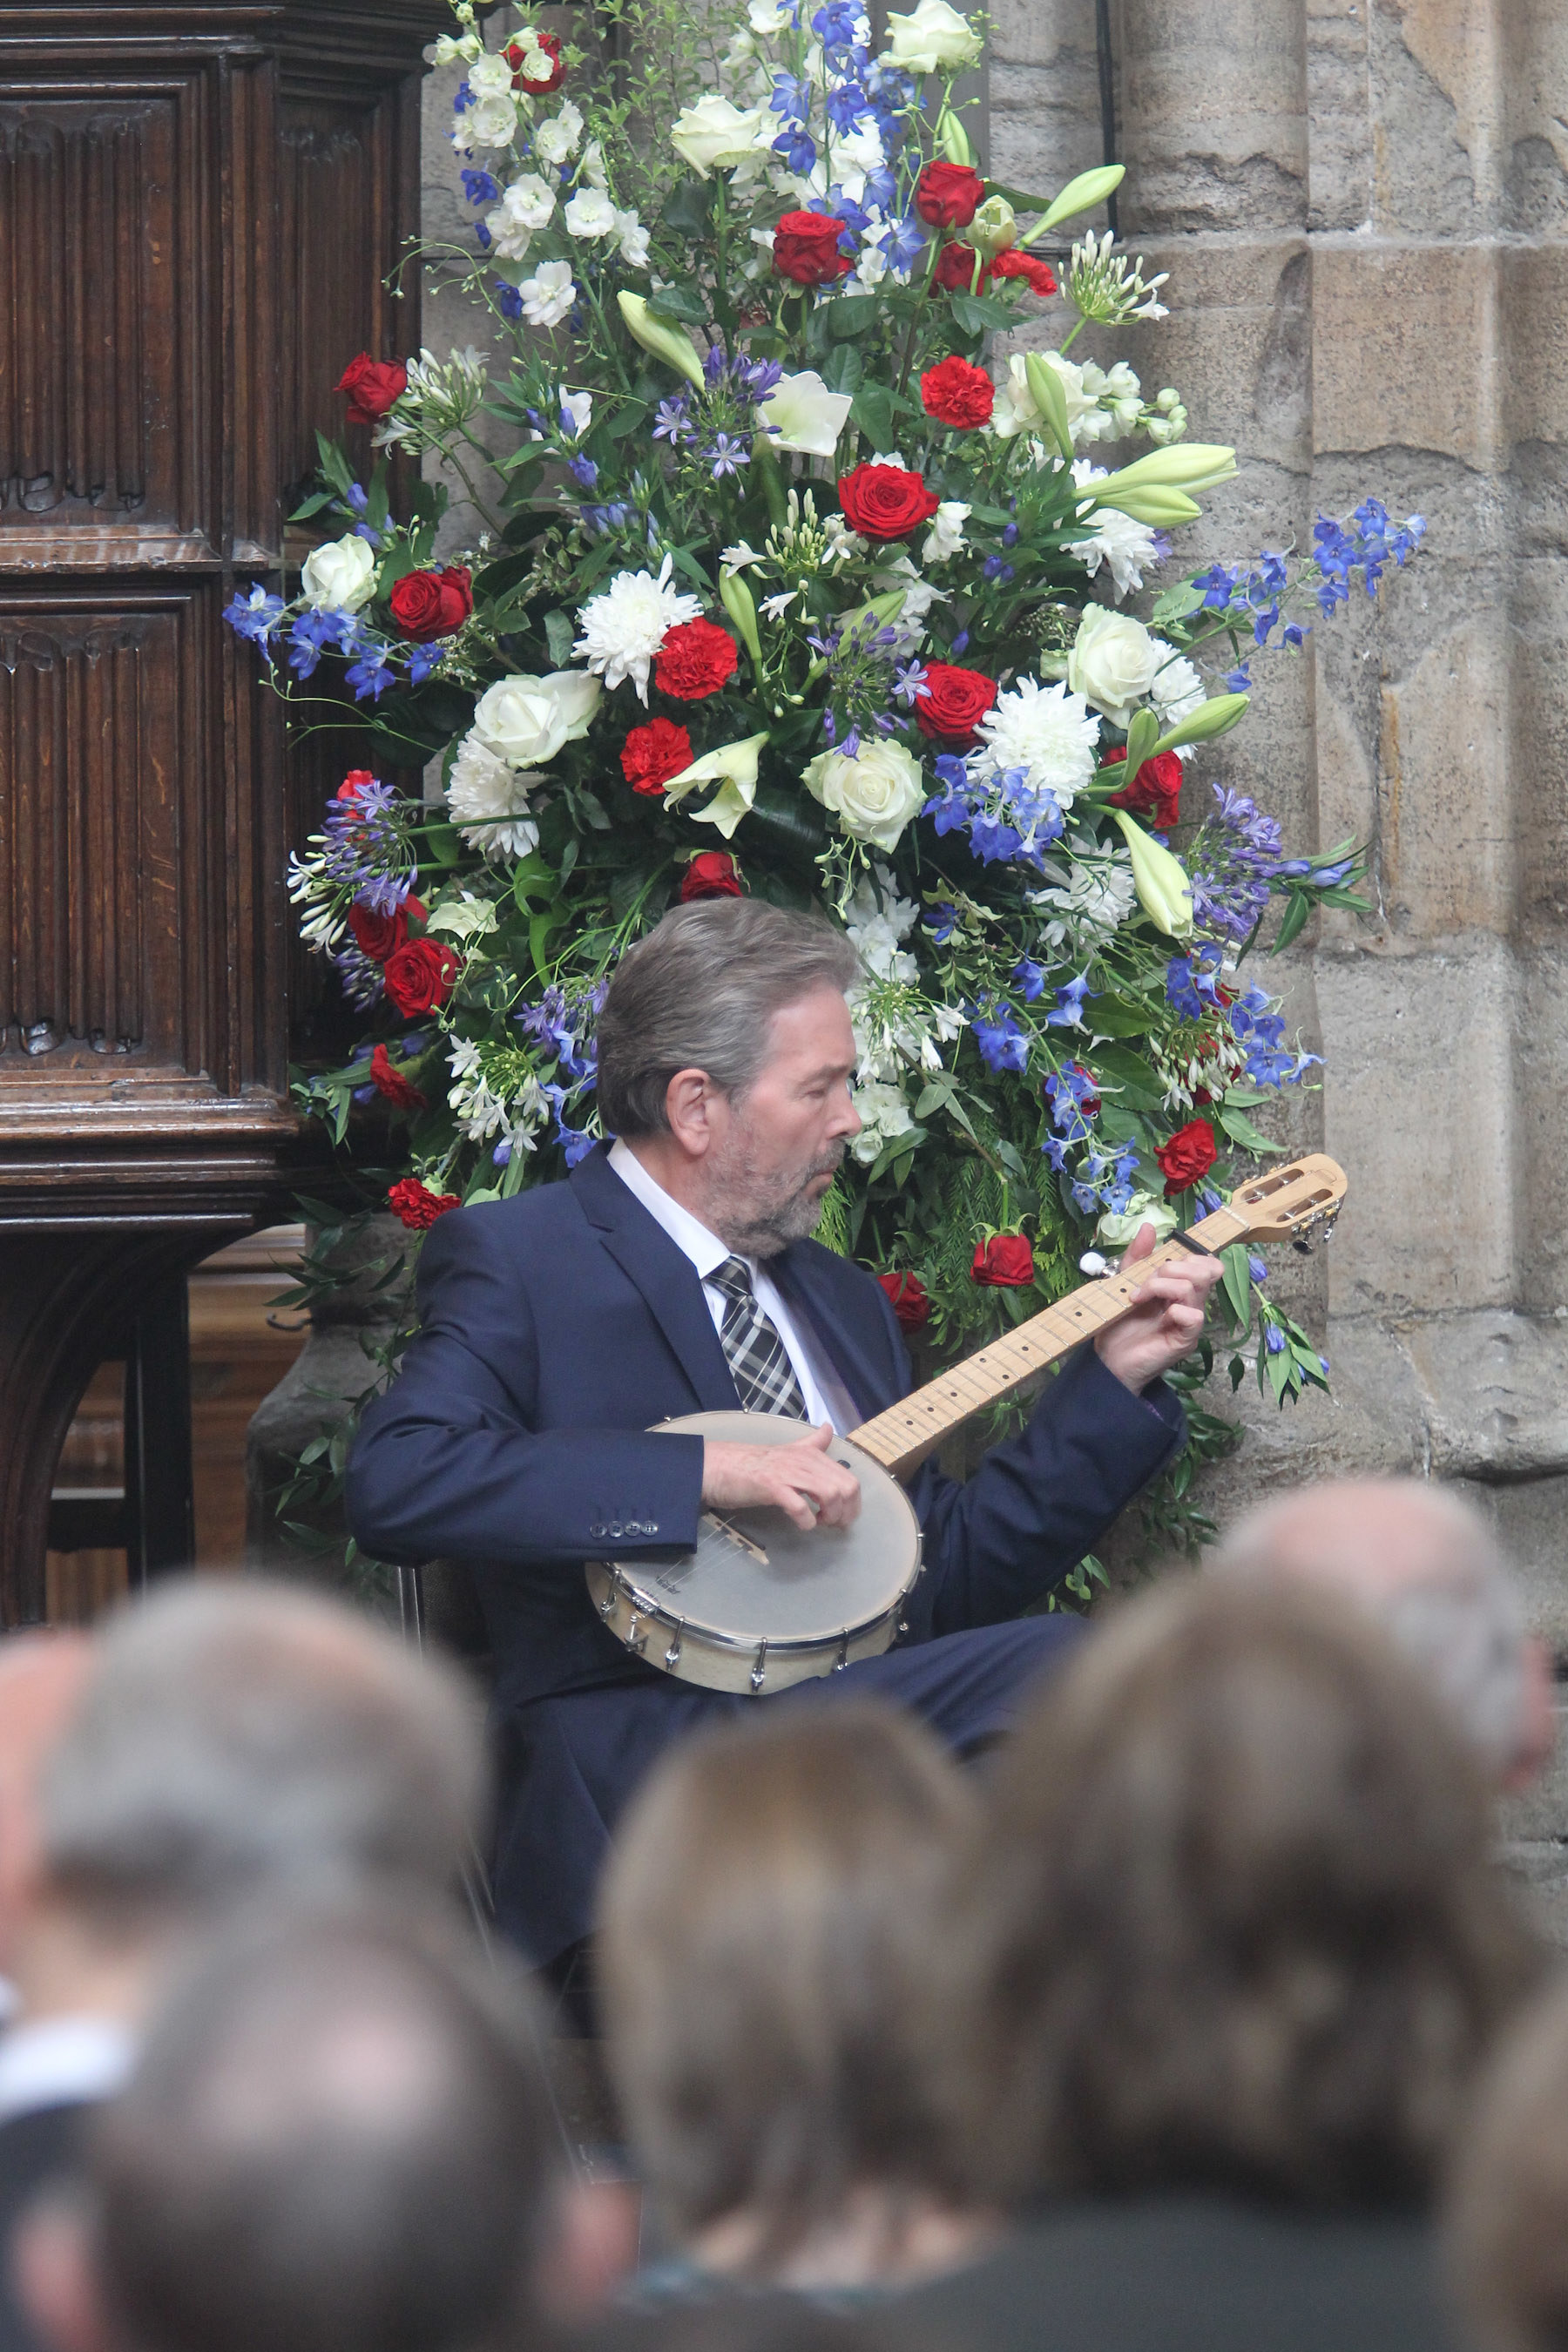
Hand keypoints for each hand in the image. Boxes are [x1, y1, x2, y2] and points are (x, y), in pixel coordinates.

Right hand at [701, 1423, 861, 1532]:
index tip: (843, 1516)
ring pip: (830, 1494)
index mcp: (812, 1453)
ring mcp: (789, 1472)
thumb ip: (811, 1443)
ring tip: (818, 1523)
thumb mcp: (788, 1450)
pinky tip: (802, 1524)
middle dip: (846, 1512)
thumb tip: (828, 1428)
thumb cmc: (752, 1463)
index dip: (853, 1503)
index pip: (849, 1478)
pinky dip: (807, 1521)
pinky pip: (801, 1507)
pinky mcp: (773, 1486)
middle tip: (831, 1524)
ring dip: (829, 1516)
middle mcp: (805, 1460)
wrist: (718, 1466)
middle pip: (845, 1487)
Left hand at [1094, 1222, 1223, 1394]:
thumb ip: (1137, 1257)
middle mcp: (1191, 1302)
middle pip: (1205, 1269)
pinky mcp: (1186, 1340)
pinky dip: (1173, 1310)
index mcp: (1181, 1287)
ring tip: (1138, 1297)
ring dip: (1160, 1285)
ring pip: (1194, 1286)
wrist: (1108, 1358)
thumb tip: (1148, 1227)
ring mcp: (1190, 1322)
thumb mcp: (1124, 1282)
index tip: (1156, 1266)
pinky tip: (1156, 1316)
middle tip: (1143, 1285)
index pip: (1206, 1262)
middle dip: (1169, 1267)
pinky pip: (1194, 1316)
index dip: (1187, 1255)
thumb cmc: (1119, 1323)